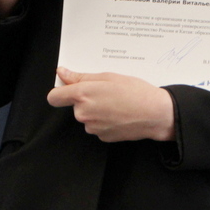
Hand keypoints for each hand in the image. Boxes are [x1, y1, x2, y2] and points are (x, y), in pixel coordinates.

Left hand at [47, 67, 175, 142]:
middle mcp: (83, 113)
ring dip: (97, 110)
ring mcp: (92, 127)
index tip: (68, 89)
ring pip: (87, 116)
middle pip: (75, 106)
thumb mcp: (109, 76)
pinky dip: (105, 121)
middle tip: (108, 92)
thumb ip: (81, 76)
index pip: (54, 97)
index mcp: (83, 95)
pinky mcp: (101, 137)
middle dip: (87, 99)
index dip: (60, 92)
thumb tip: (62, 73)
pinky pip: (97, 126)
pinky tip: (120, 115)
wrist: (155, 114)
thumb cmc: (135, 92)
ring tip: (117, 104)